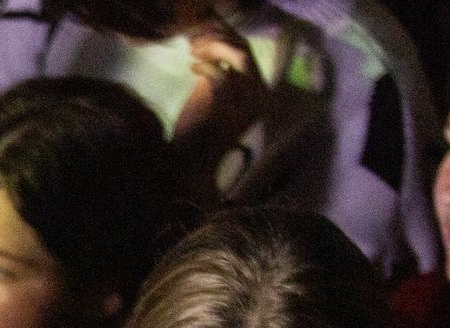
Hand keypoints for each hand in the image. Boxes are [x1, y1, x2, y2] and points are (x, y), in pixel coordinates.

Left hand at [172, 21, 266, 164]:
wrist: (188, 166)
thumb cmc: (198, 134)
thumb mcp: (214, 99)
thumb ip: (221, 77)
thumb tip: (216, 52)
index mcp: (259, 94)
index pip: (250, 54)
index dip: (228, 40)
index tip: (205, 40)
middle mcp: (261, 98)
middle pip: (247, 51)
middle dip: (220, 40)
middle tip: (196, 43)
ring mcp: (249, 104)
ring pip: (240, 57)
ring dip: (214, 49)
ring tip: (194, 53)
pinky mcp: (232, 109)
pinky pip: (223, 76)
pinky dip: (206, 68)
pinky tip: (192, 68)